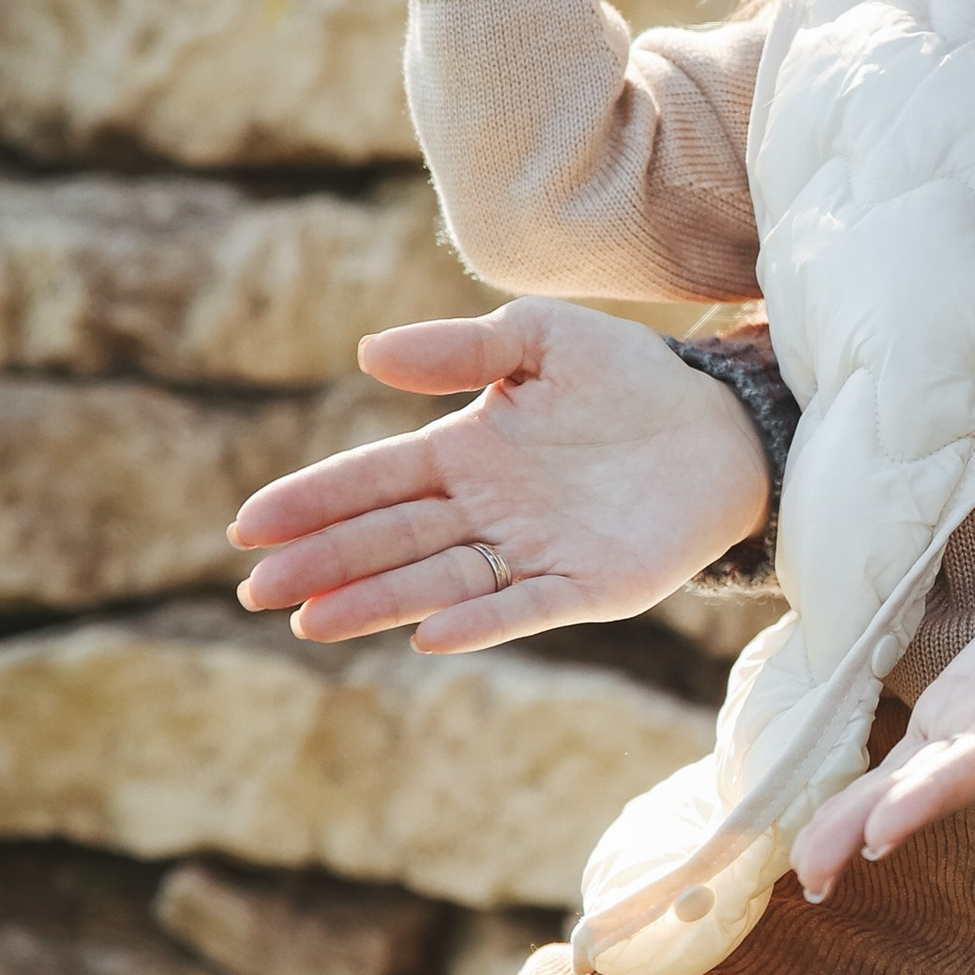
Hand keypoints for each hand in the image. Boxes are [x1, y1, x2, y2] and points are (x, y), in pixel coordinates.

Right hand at [230, 299, 771, 650]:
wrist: (724, 424)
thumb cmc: (628, 378)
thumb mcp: (542, 338)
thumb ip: (461, 347)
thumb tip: (368, 355)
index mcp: (466, 453)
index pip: (374, 480)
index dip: (313, 502)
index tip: (250, 526)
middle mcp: (488, 511)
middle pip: (390, 540)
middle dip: (323, 564)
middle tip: (255, 590)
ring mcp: (534, 553)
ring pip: (438, 583)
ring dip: (376, 603)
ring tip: (310, 623)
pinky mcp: (589, 587)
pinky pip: (525, 608)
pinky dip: (479, 623)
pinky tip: (429, 637)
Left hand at [794, 516, 974, 896]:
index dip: (938, 791)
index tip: (885, 831)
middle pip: (938, 784)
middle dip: (875, 824)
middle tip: (816, 874)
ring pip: (909, 782)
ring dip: (854, 824)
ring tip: (803, 870)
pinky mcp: (958, 710)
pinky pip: (902, 762)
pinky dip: (859, 798)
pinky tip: (815, 837)